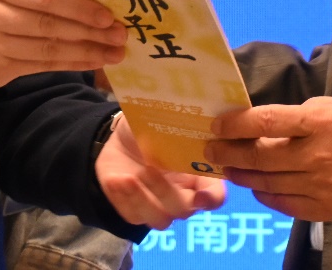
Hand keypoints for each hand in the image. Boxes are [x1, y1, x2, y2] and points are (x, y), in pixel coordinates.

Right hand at [0, 0, 125, 86]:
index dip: (78, 6)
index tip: (108, 13)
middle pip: (47, 25)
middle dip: (90, 31)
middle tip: (121, 34)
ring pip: (47, 51)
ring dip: (86, 52)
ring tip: (114, 51)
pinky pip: (39, 67)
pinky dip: (69, 64)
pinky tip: (91, 61)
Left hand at [96, 116, 224, 229]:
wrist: (121, 138)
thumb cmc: (151, 128)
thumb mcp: (163, 122)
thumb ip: (178, 125)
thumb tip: (184, 111)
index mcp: (198, 175)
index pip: (215, 195)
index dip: (211, 198)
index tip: (201, 195)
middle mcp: (182, 196)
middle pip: (184, 210)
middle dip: (165, 192)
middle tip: (148, 169)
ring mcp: (158, 207)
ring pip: (160, 220)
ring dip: (143, 199)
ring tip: (129, 177)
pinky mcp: (134, 211)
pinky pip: (133, 216)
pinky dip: (123, 199)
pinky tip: (116, 179)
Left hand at [206, 97, 331, 220]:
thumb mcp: (321, 108)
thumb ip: (287, 117)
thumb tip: (247, 124)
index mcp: (318, 122)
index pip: (267, 122)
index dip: (237, 125)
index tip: (217, 125)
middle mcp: (318, 155)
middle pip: (262, 157)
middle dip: (230, 153)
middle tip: (212, 150)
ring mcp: (321, 185)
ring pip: (268, 182)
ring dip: (242, 175)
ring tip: (227, 168)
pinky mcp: (324, 208)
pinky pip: (284, 203)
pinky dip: (264, 194)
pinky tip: (254, 185)